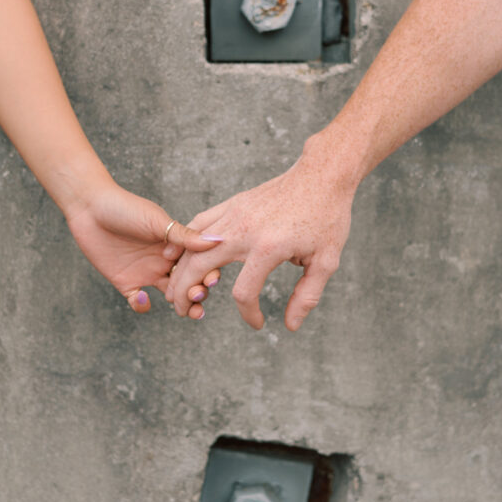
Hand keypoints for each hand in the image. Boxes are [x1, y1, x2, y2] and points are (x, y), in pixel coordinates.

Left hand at [66, 185, 221, 315]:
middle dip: (199, 292)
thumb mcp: (157, 221)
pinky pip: (138, 301)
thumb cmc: (125, 207)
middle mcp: (164, 260)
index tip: (212, 280)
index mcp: (176, 244)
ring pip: (171, 294)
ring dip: (183, 305)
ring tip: (191, 312)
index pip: (198, 263)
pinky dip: (142, 305)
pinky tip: (142, 297)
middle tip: (199, 296)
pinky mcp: (125, 282)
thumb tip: (216, 241)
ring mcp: (146, 272)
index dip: (208, 273)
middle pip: (189, 282)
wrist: (90, 207)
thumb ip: (184, 236)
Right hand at [166, 154, 354, 330]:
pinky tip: (181, 255)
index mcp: (268, 249)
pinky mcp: (232, 204)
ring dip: (179, 270)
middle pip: (199, 268)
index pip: (243, 293)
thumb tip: (290, 325)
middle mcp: (244, 232)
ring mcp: (234, 215)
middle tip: (183, 313)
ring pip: (192, 246)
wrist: (321, 176)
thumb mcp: (326, 261)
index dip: (249, 314)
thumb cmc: (326, 217)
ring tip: (175, 289)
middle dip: (186, 295)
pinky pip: (199, 222)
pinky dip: (185, 241)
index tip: (258, 323)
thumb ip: (306, 296)